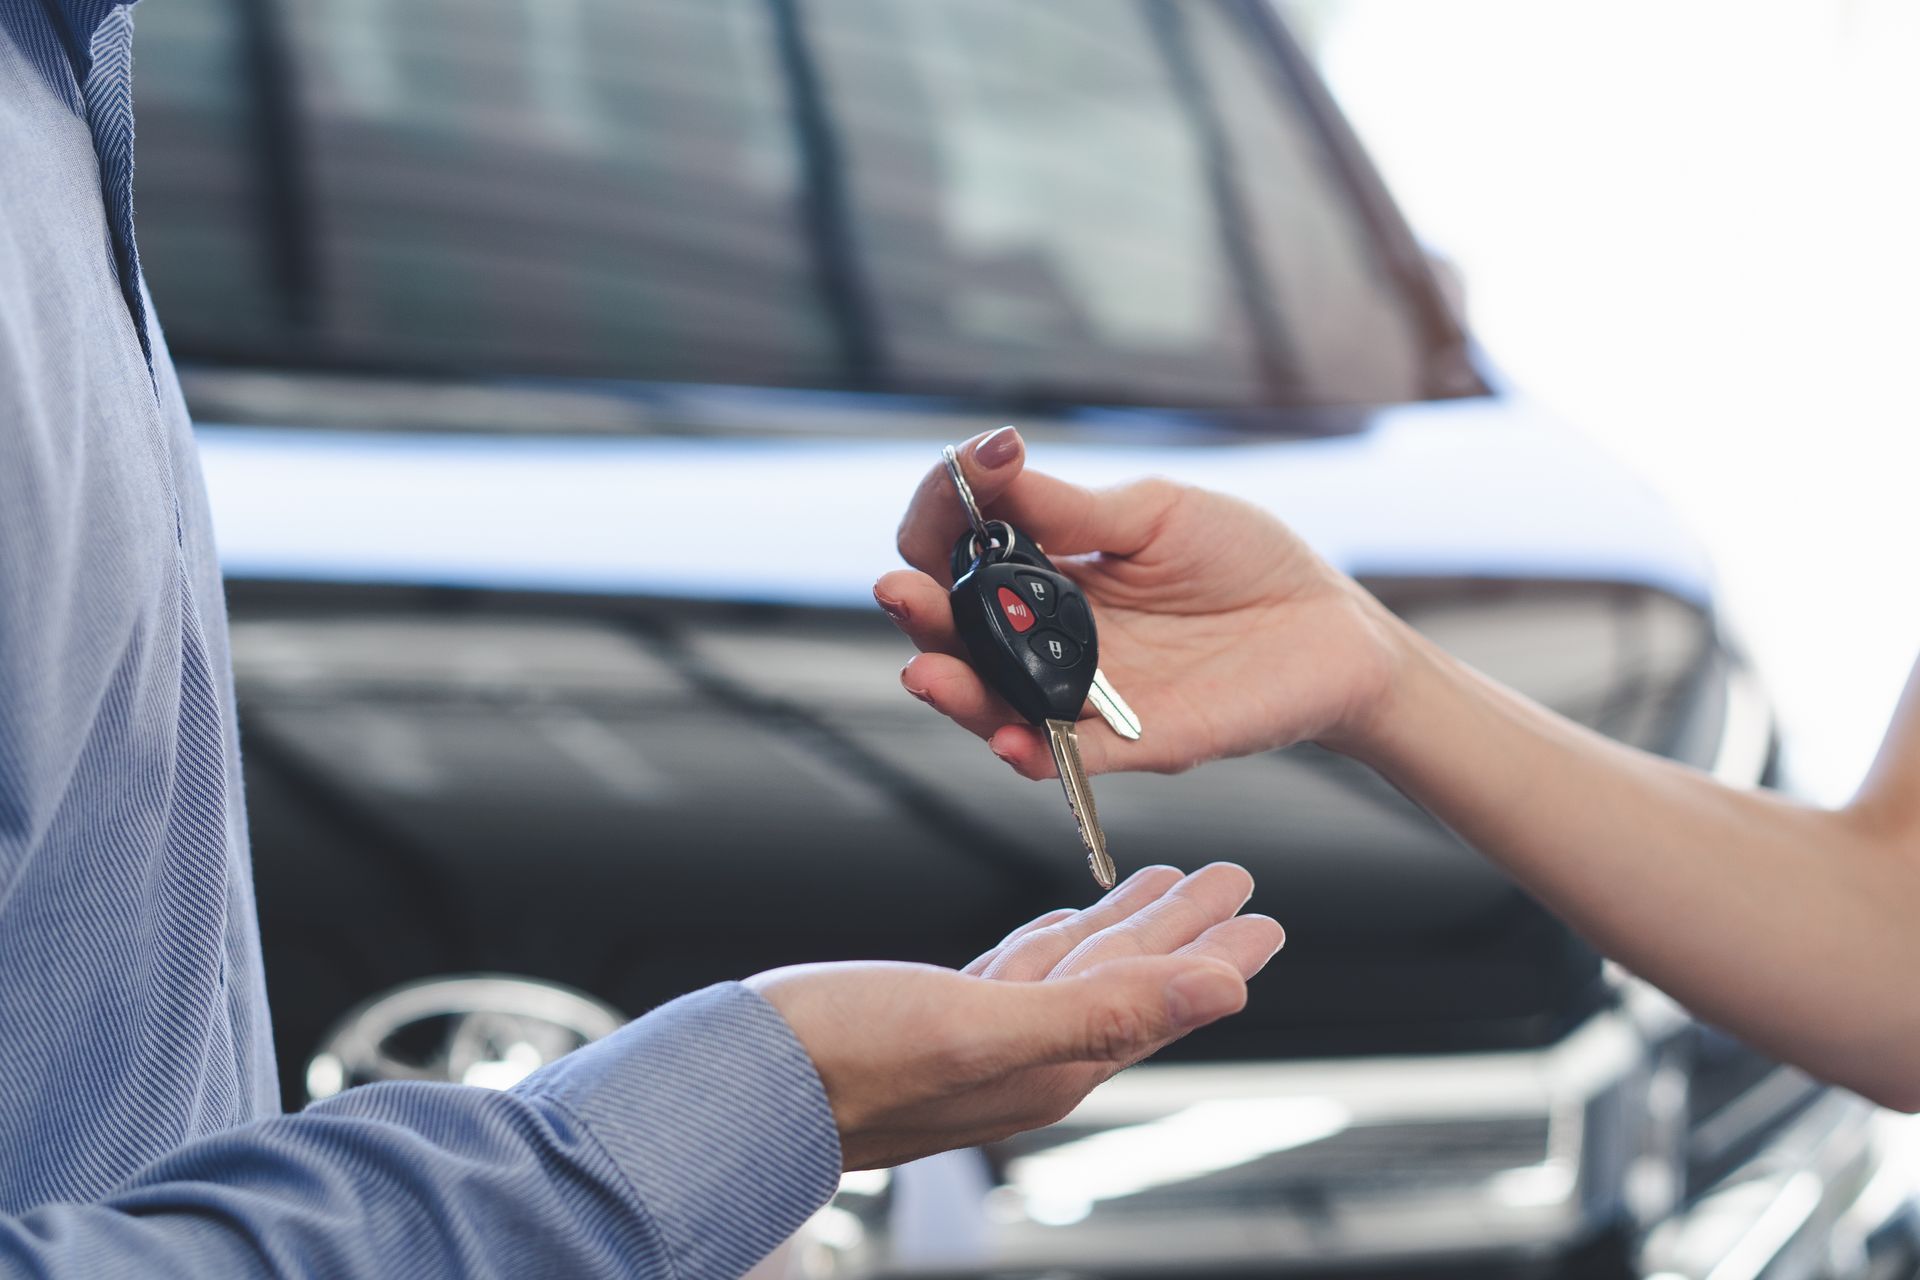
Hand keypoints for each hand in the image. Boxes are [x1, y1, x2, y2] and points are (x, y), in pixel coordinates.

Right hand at [747, 863, 1282, 1169]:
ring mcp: (979, 1037)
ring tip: (1163, 886)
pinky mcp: (933, 1017)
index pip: (1160, 1000)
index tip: (1265, 917)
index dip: (1216, 954)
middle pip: (1129, 980)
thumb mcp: (983, 1029)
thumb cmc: (844, 1061)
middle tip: (1232, 882)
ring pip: (1075, 970)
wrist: (736, 1087)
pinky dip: (1050, 941)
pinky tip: (1057, 926)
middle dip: (1184, 930)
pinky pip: (1017, 972)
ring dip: (1123, 927)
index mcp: (1053, 1060)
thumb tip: (1223, 994)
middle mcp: (1026, 1054)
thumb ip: (1105, 1014)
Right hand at [876, 427, 1403, 778]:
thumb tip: (990, 464)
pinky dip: (1033, 753)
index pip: (963, 551)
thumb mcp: (1156, 514)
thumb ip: (1072, 508)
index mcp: (1048, 572)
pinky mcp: (1134, 744)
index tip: (959, 473)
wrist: (1333, 626)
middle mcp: (1051, 638)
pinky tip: (1007, 737)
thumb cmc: (1244, 561)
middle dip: (922, 615)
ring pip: (999, 704)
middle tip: (901, 593)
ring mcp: (1088, 695)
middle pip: (961, 635)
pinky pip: (1070, 759)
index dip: (944, 516)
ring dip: (957, 691)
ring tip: (927, 670)